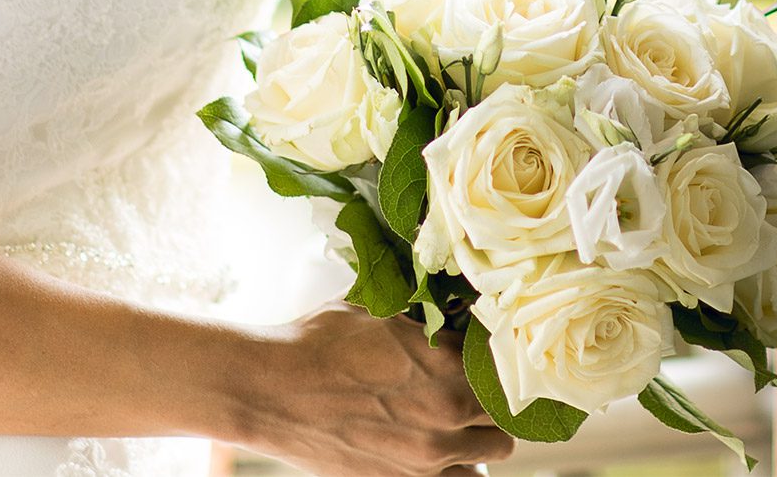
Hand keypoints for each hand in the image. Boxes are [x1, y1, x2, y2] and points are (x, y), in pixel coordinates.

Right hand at [235, 300, 516, 476]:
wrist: (270, 389)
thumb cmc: (319, 343)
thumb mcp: (381, 315)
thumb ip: (426, 327)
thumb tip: (449, 319)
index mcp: (447, 366)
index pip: (507, 370)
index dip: (501, 365)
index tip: (493, 361)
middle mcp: (447, 416)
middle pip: (506, 420)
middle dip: (495, 406)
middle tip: (477, 394)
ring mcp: (426, 457)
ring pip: (488, 457)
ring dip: (479, 441)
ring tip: (459, 427)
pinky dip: (452, 469)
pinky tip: (435, 452)